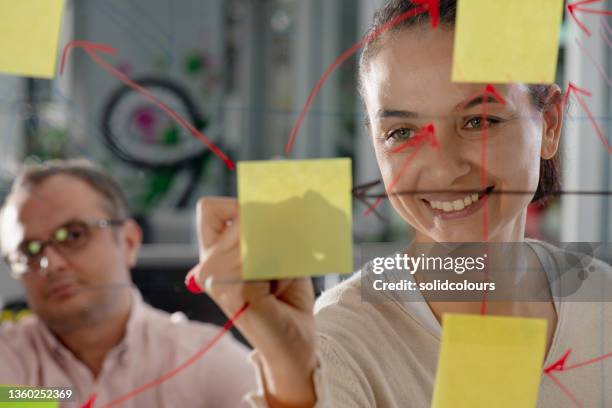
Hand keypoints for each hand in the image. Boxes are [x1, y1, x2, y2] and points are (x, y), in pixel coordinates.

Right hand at [186, 197, 317, 406]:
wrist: (296, 342)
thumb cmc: (286, 296)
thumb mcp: (280, 251)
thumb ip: (275, 225)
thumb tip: (300, 194)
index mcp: (214, 254)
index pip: (210, 208)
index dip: (240, 206)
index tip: (267, 223)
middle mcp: (208, 265)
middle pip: (240, 216)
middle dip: (274, 226)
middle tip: (287, 252)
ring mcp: (216, 279)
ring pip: (253, 233)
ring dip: (282, 247)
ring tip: (282, 274)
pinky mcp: (233, 291)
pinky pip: (263, 255)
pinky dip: (282, 263)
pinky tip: (279, 286)